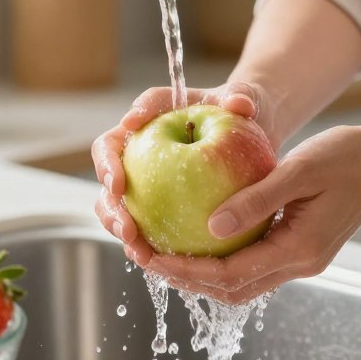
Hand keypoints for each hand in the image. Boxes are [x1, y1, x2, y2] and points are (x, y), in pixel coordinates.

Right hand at [91, 82, 273, 265]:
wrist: (251, 136)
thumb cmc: (243, 111)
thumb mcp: (247, 100)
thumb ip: (242, 98)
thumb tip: (238, 104)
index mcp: (157, 112)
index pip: (132, 119)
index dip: (123, 134)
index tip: (125, 152)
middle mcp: (142, 144)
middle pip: (109, 163)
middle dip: (110, 192)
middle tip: (125, 215)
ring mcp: (146, 174)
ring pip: (116, 199)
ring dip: (117, 222)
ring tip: (134, 244)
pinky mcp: (158, 202)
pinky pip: (144, 222)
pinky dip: (144, 240)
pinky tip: (154, 261)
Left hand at [145, 122, 360, 303]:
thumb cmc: (348, 156)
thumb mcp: (298, 170)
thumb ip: (255, 200)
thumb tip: (209, 227)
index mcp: (300, 249)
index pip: (232, 276)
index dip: (187, 271)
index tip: (151, 255)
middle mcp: (301, 263)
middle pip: (233, 290)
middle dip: (187, 280)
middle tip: (148, 257)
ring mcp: (303, 259)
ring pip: (243, 282)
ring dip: (203, 274)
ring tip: (165, 252)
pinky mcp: (302, 247)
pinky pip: (255, 264)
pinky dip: (223, 260)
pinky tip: (199, 239)